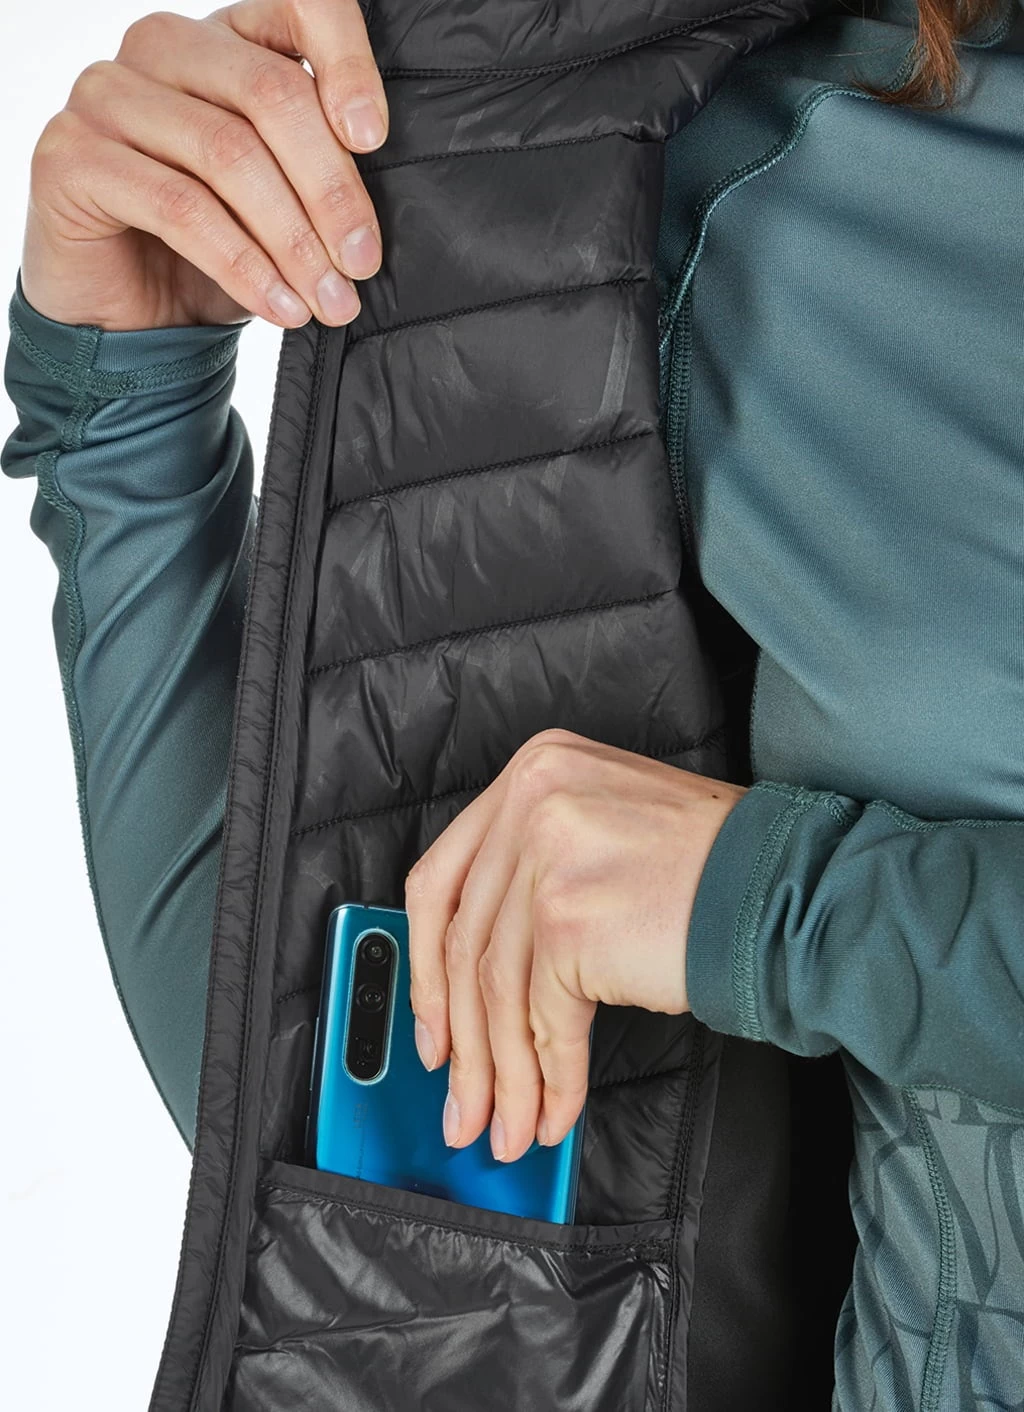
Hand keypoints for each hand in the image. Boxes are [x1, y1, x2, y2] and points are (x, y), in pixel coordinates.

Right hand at [21, 0, 386, 330]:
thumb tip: (380, 212)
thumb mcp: (279, 204)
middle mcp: (161, 48)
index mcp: (224, 39)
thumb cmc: (210, 251)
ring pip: (227, 154)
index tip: (375, 138)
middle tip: (363, 262)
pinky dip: (243, 266)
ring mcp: (106, 93)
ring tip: (329, 301)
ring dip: (293, 241)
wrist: (125, 315)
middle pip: (269, 93)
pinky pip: (179, 208)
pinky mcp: (71, 154)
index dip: (346, 62)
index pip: (298, 6)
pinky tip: (281, 308)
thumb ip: (321, 174)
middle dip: (330, 190)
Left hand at [405, 729, 746, 1163]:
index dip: (425, 967)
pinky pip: (543, 1019)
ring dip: (506, 1077)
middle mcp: (529, 801)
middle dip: (465, 1043)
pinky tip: (556, 1111)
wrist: (788, 883)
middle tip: (463, 1103)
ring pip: (498, 991)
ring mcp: (546, 856)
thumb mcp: (603, 833)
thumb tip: (476, 993)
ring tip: (509, 1128)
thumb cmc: (712, 867)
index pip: (442, 880)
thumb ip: (533, 882)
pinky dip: (550, 1076)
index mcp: (532, 771)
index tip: (432, 1029)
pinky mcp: (569, 917)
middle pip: (465, 944)